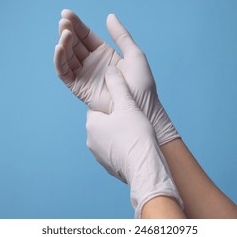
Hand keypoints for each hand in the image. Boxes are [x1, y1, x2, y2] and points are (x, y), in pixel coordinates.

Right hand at [54, 10, 178, 144]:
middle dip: (67, 31)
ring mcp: (85, 75)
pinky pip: (65, 73)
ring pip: (68, 56)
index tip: (67, 13)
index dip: (76, 24)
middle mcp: (92, 63)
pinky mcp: (79, 88)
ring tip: (64, 33)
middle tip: (63, 20)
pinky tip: (60, 48)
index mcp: (105, 54)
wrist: (140, 107)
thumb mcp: (134, 54)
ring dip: (63, 43)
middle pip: (75, 44)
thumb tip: (110, 16)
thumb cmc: (141, 84)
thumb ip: (121, 35)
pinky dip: (60, 61)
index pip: (86, 36)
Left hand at [86, 66, 182, 217]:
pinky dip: (123, 148)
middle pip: (104, 123)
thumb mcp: (127, 105)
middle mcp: (90, 140)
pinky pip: (115, 152)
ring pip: (109, 138)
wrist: (145, 167)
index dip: (115, 106)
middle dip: (117, 121)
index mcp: (92, 123)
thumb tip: (110, 70)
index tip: (127, 108)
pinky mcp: (108, 166)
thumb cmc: (136, 135)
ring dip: (120, 135)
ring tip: (137, 135)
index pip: (99, 108)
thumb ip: (117, 86)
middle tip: (135, 121)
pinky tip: (136, 148)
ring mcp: (98, 155)